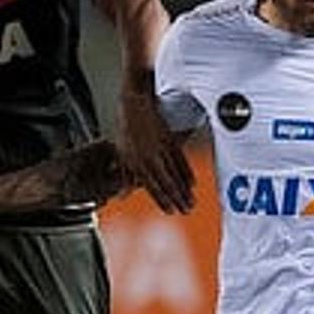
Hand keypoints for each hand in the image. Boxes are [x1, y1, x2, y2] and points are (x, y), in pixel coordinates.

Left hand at [117, 92, 193, 213]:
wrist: (135, 103)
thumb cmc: (127, 128)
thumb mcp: (121, 153)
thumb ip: (125, 176)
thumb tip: (122, 196)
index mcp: (135, 162)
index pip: (151, 186)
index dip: (162, 200)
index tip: (170, 211)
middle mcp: (149, 157)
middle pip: (166, 182)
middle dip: (177, 199)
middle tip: (187, 210)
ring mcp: (160, 148)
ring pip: (175, 173)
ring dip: (184, 189)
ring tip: (191, 201)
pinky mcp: (169, 139)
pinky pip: (180, 159)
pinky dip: (187, 172)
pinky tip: (192, 182)